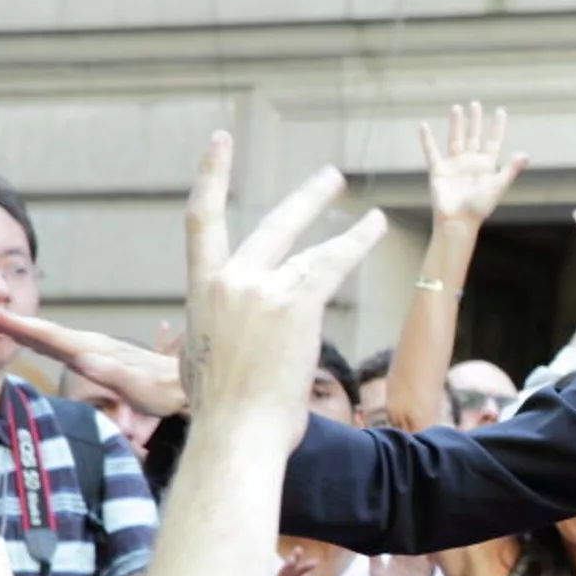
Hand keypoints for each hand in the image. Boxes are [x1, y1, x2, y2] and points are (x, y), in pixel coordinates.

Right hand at [0, 309, 185, 417]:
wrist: (190, 385)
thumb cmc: (166, 393)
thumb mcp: (140, 388)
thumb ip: (113, 374)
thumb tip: (82, 359)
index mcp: (92, 350)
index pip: (46, 335)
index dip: (14, 325)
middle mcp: (92, 344)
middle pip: (43, 329)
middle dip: (8, 320)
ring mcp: (97, 348)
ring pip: (51, 334)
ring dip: (21, 326)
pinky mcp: (102, 355)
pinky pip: (62, 342)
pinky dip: (41, 337)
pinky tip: (34, 337)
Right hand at [183, 131, 387, 448]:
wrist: (236, 433)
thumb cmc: (222, 413)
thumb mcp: (200, 359)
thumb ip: (209, 331)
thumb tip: (208, 333)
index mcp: (201, 290)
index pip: (200, 220)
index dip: (212, 175)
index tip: (222, 142)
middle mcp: (228, 281)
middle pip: (272, 225)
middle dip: (306, 200)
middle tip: (331, 178)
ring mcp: (261, 291)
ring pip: (312, 248)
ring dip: (345, 228)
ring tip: (371, 214)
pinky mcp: (296, 305)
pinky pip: (333, 263)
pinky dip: (357, 243)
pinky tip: (375, 227)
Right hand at [421, 101, 528, 227]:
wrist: (458, 220)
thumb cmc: (479, 207)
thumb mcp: (497, 187)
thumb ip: (510, 170)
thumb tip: (525, 155)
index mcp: (486, 166)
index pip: (493, 142)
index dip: (497, 127)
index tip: (501, 111)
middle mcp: (470, 162)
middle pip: (473, 136)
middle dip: (475, 121)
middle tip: (475, 103)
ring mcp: (454, 165)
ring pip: (455, 139)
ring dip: (455, 124)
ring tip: (456, 108)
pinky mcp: (439, 170)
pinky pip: (431, 151)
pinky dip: (426, 140)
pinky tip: (423, 126)